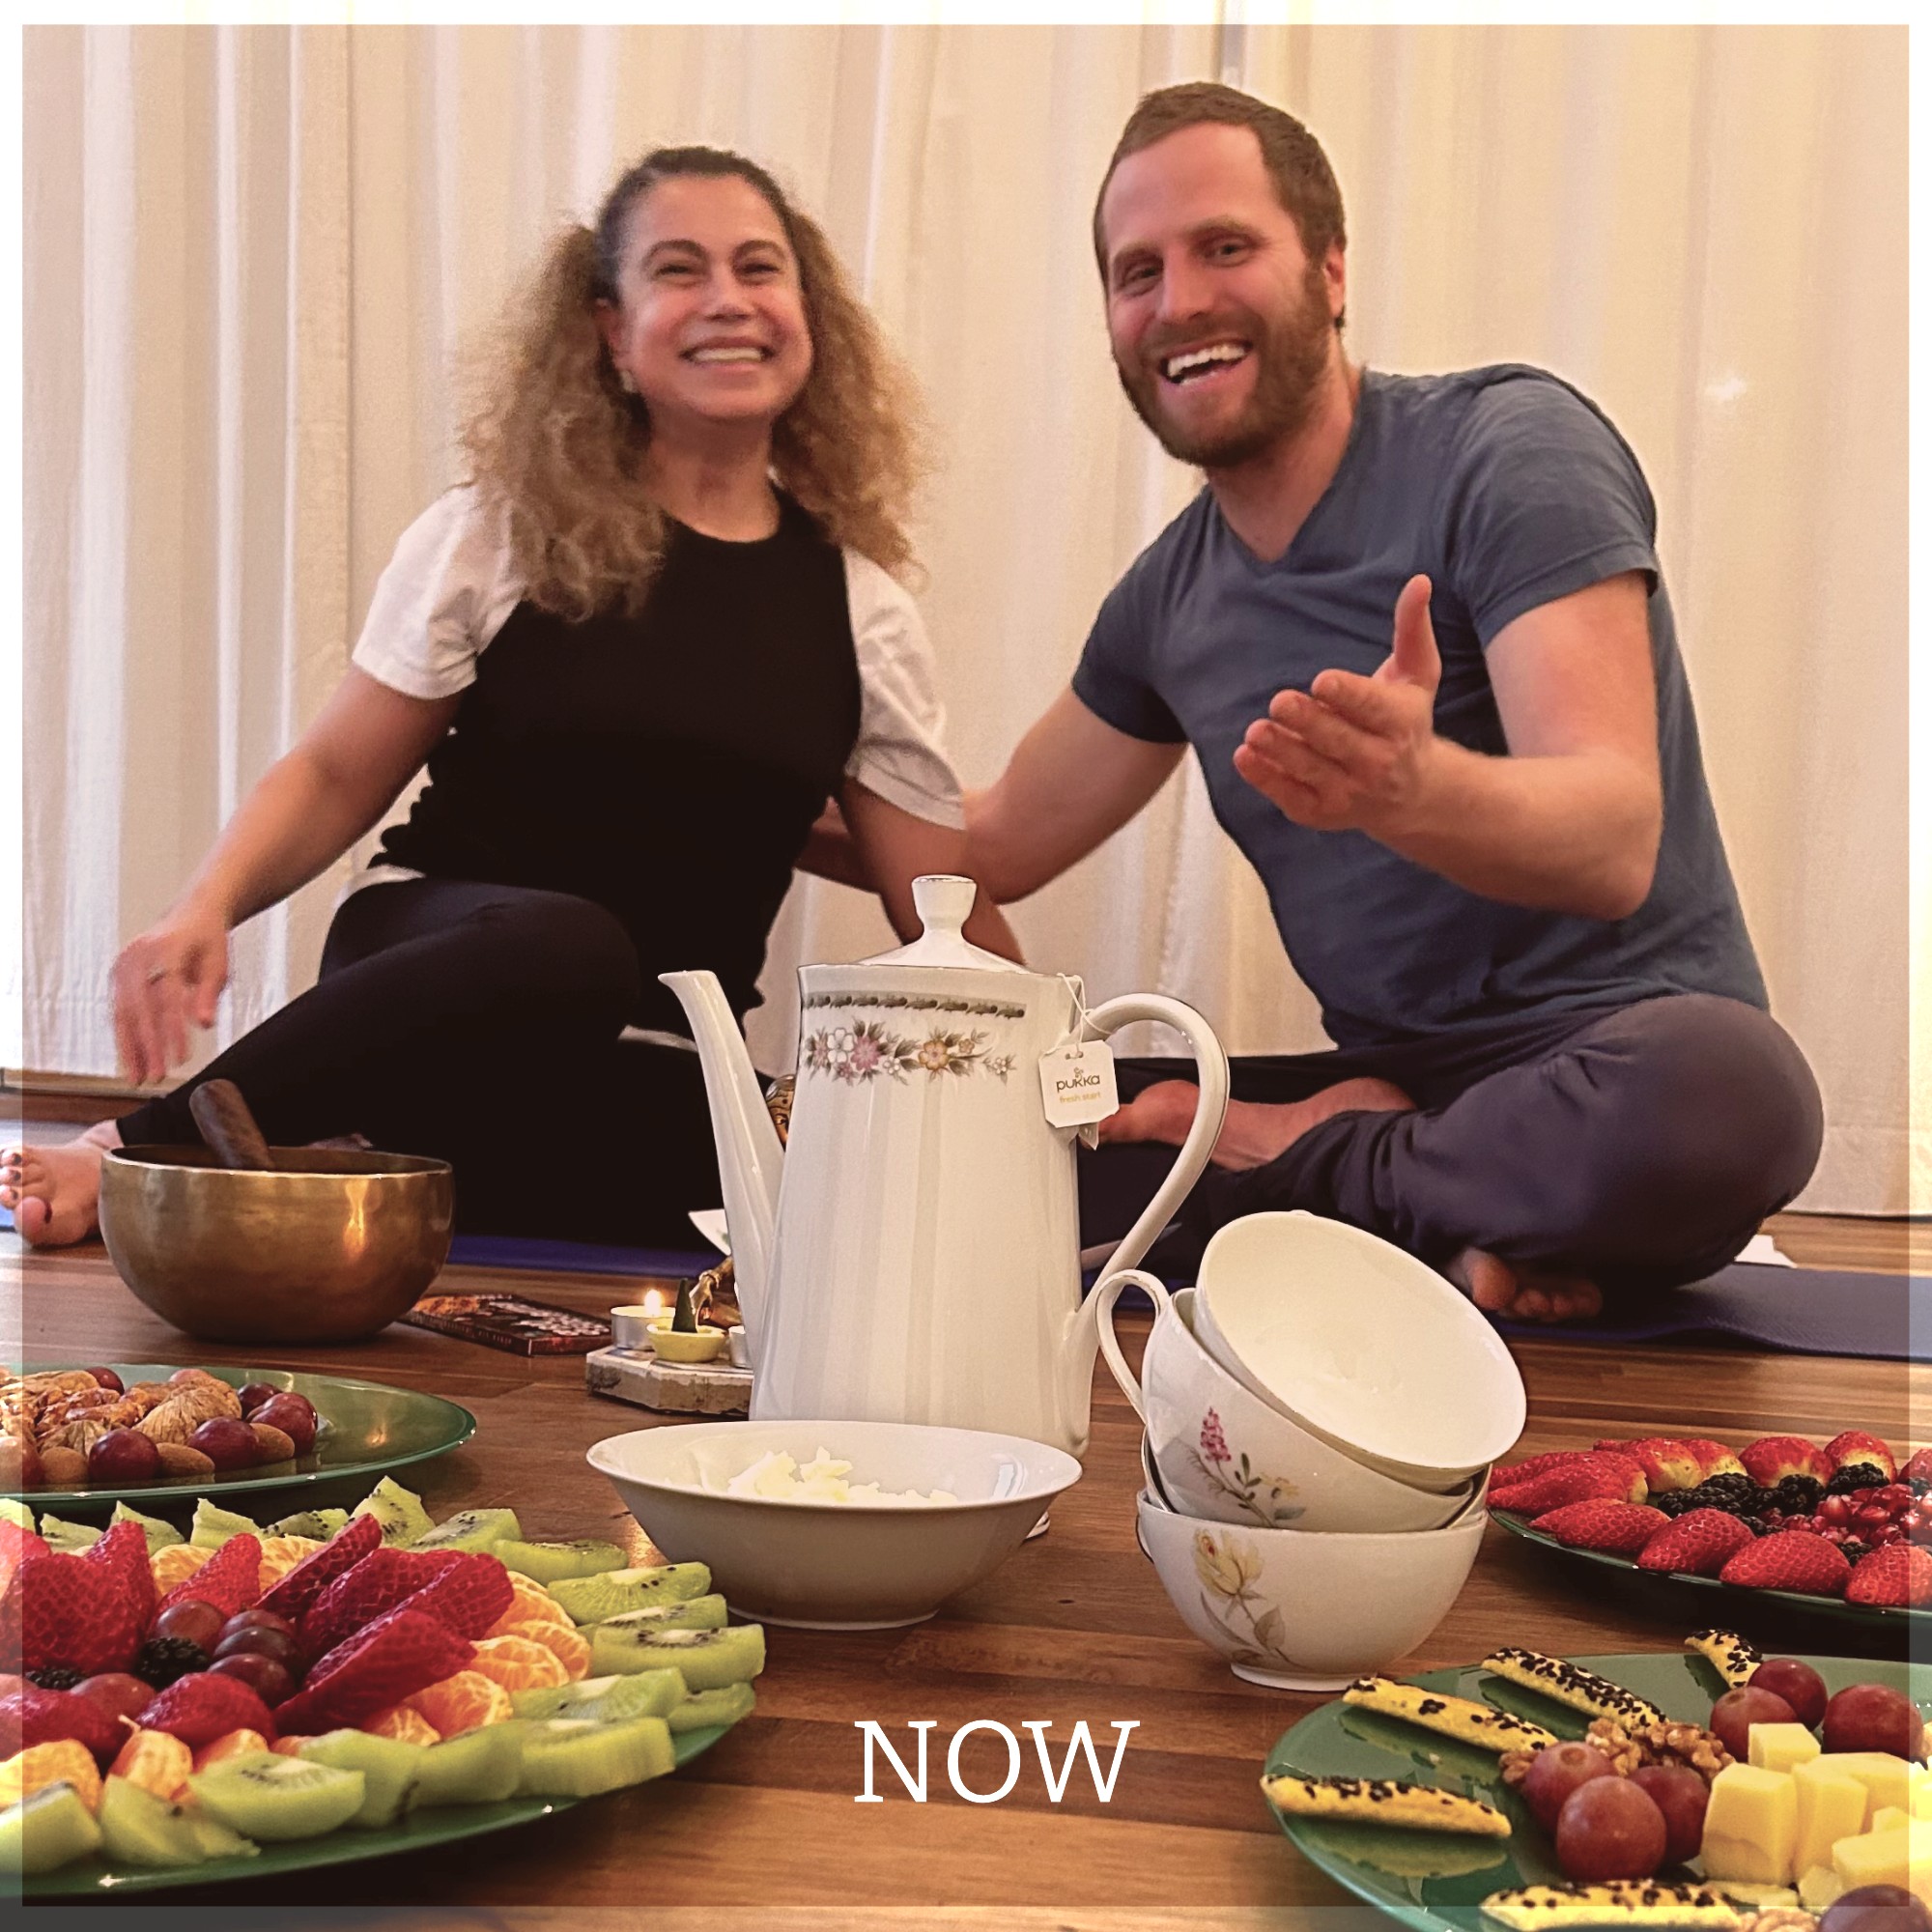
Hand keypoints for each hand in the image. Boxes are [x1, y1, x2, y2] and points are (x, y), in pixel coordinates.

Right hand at [112, 897, 229, 1083]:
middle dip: (146, 1046)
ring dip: (130, 1048)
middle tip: (155, 1077)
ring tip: (137, 1078)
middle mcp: (138, 955)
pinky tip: (132, 1061)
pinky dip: (125, 1037)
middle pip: (139, 1007)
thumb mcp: (218, 964)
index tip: (181, 1059)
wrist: (191, 914)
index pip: (168, 996)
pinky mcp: (117, 974)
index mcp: (167, 949)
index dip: (172, 1030)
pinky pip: (119, 1010)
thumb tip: (203, 1025)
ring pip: (122, 1012)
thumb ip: (208, 994)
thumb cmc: (208, 941)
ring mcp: (123, 964)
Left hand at [1233, 573, 1443, 836]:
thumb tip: (1419, 580)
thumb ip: (1412, 629)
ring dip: (1282, 751)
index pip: (1372, 708)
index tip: (1322, 681)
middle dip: (1309, 722)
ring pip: (1311, 770)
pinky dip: (1267, 780)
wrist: (1414, 795)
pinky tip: (1245, 757)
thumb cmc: (1408, 720)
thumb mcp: (1417, 675)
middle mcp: (1379, 763)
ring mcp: (1350, 792)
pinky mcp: (1322, 812)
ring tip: (1256, 731)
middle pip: (1338, 741)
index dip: (1347, 695)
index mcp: (1401, 723)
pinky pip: (1292, 796)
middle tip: (1279, 701)